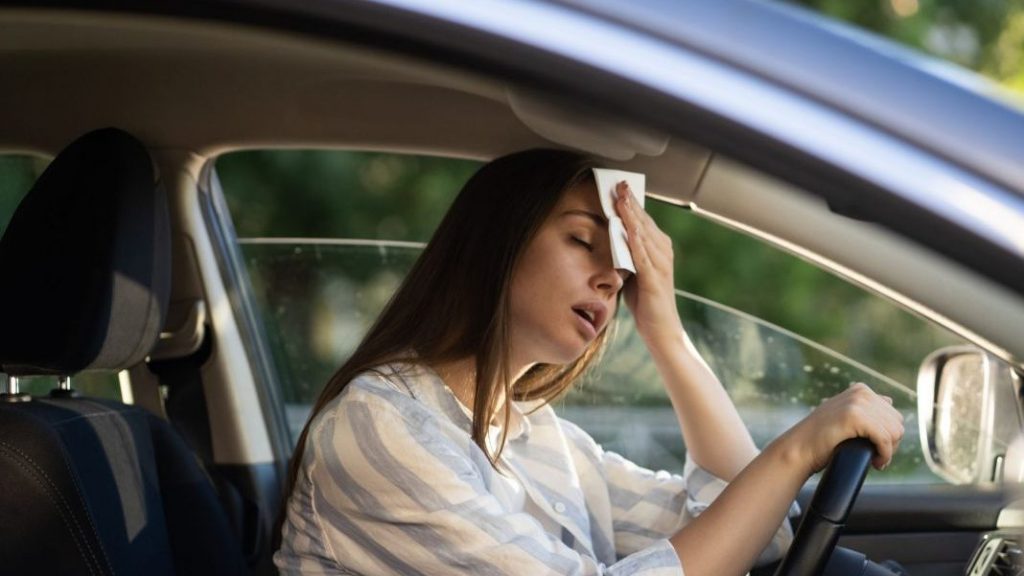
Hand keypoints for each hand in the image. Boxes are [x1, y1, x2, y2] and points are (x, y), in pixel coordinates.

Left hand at [613, 181, 681, 343]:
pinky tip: (626, 227)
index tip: (619, 186)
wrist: (662, 332)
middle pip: (644, 222)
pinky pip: (642, 255)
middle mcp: (663, 253)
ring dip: (631, 215)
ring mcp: (661, 265)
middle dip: (631, 202)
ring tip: (620, 197)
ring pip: (644, 234)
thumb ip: (626, 255)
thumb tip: (611, 239)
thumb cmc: (646, 304)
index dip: (632, 203)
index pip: (643, 221)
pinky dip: (634, 239)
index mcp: (659, 250)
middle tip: (619, 183)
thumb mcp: (633, 273)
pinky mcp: (655, 279)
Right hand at [774, 382, 904, 475]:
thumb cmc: (821, 439)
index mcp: (861, 390)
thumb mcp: (844, 415)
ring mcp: (857, 402)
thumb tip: (889, 400)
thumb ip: (864, 406)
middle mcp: (861, 392)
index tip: (875, 449)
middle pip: (897, 424)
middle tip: (875, 457)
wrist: (799, 449)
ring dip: (888, 451)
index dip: (888, 437)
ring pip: (894, 432)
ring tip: (874, 459)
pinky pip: (885, 439)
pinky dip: (884, 454)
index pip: (894, 416)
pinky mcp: (854, 416)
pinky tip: (875, 462)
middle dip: (891, 444)